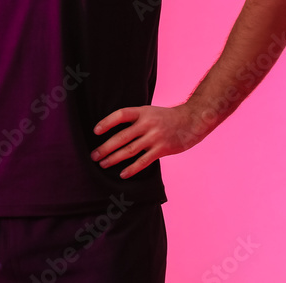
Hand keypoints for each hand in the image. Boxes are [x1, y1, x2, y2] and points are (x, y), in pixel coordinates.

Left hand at [89, 104, 204, 178]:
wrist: (192, 120)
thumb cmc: (166, 117)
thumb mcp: (149, 111)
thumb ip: (134, 119)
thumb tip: (113, 129)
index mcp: (142, 112)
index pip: (120, 115)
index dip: (107, 122)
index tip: (95, 131)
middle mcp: (147, 124)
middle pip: (122, 137)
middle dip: (105, 147)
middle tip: (94, 156)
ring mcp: (155, 137)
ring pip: (130, 150)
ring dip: (114, 159)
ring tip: (103, 164)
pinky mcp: (162, 149)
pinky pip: (144, 161)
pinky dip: (132, 169)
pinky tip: (123, 174)